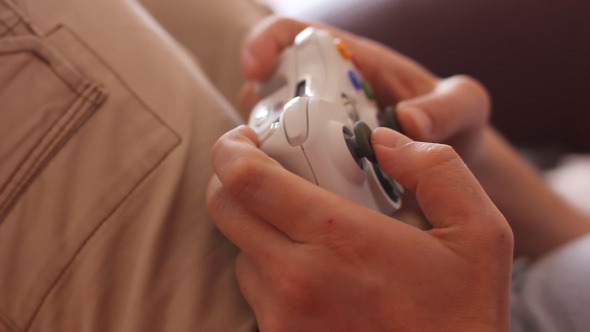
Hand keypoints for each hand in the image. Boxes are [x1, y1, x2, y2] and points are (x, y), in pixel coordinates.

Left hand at [207, 125, 512, 331]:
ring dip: (258, 228)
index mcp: (337, 238)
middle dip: (231, 179)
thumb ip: (435, 169)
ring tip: (299, 223)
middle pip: (225, 210)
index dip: (232, 149)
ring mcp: (282, 317)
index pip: (246, 180)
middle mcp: (295, 279)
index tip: (244, 139)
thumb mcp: (477, 232)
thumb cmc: (463, 314)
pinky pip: (256, 292)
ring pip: (240, 252)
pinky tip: (312, 267)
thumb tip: (383, 140)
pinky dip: (271, 268)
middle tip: (260, 167)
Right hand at [239, 16, 490, 164]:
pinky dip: (284, 176)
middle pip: (269, 86)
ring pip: (270, 128)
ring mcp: (319, 128)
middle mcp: (327, 92)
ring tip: (286, 171)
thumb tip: (408, 121)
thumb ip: (447, 106)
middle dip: (259, 108)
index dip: (265, 44)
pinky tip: (298, 194)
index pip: (294, 36)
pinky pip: (288, 164)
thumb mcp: (465, 106)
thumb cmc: (455, 122)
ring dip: (266, 147)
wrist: (455, 163)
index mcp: (353, 61)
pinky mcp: (320, 161)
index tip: (256, 71)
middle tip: (267, 138)